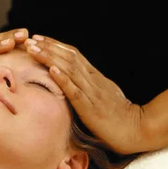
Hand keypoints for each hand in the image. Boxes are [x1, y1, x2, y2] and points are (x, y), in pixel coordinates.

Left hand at [25, 35, 147, 154]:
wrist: (138, 130)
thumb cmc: (120, 116)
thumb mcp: (103, 95)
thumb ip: (89, 87)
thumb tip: (73, 81)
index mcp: (95, 77)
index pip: (73, 54)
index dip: (54, 45)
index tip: (38, 38)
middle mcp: (92, 80)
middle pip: (68, 57)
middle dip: (47, 47)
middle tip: (29, 38)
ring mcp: (92, 93)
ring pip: (69, 69)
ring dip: (49, 57)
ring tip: (33, 49)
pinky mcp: (91, 108)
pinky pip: (75, 91)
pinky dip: (63, 79)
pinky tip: (51, 70)